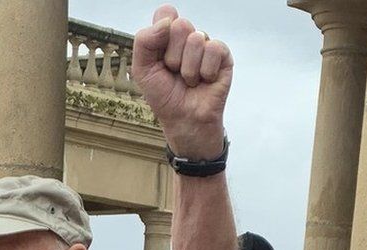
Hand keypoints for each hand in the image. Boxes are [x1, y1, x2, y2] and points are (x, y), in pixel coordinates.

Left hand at [131, 5, 231, 158]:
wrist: (184, 120)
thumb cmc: (163, 95)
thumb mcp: (143, 70)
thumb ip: (144, 42)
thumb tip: (168, 22)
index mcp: (166, 36)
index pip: (166, 12)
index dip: (161, 32)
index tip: (159, 56)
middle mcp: (187, 37)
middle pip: (181, 24)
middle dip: (173, 55)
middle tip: (174, 72)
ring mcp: (206, 45)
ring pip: (197, 39)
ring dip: (188, 68)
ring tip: (189, 80)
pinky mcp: (223, 56)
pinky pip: (214, 49)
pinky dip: (205, 71)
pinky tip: (204, 81)